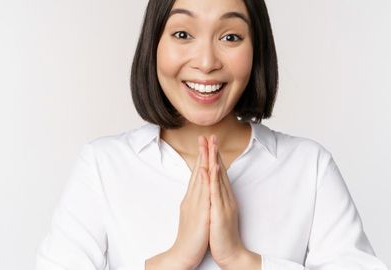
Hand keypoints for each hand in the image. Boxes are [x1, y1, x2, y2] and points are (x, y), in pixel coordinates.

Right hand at [147, 136, 210, 269]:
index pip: (197, 174)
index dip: (202, 159)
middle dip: (203, 153)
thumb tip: (199, 193)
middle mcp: (192, 198)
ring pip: (200, 178)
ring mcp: (195, 204)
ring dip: (204, 160)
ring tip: (208, 145)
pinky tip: (207, 169)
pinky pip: (203, 193)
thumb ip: (196, 202)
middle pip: (198, 171)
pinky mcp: (200, 213)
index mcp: (192, 199)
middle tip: (205, 136)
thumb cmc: (190, 237)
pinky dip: (205, 179)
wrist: (183, 254)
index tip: (205, 144)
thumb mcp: (194, 215)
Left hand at [206, 135, 260, 268]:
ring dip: (214, 160)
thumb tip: (213, 190)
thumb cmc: (222, 236)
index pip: (218, 173)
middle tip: (210, 135)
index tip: (209, 143)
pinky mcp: (220, 212)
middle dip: (214, 152)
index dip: (214, 157)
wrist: (231, 254)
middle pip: (220, 171)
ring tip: (211, 145)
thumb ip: (216, 201)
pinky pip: (215, 193)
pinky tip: (210, 168)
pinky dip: (213, 179)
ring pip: (218, 178)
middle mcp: (226, 197)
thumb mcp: (218, 214)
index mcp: (224, 198)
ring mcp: (224, 204)